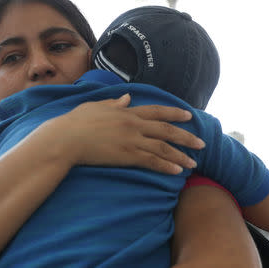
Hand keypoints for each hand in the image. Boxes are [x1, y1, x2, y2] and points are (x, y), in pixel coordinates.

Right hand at [45, 94, 204, 174]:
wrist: (66, 138)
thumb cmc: (76, 122)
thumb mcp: (96, 106)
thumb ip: (114, 103)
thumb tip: (127, 97)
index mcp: (126, 112)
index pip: (156, 111)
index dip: (174, 113)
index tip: (189, 115)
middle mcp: (133, 124)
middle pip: (166, 130)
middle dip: (186, 137)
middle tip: (201, 143)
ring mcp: (131, 140)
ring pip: (162, 148)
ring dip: (180, 155)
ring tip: (193, 163)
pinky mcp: (126, 156)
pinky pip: (151, 161)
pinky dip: (165, 166)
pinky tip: (177, 171)